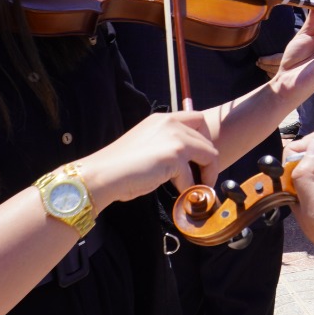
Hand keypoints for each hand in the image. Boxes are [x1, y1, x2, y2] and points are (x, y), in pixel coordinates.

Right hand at [80, 109, 219, 206]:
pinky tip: (182, 196)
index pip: (198, 120)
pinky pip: (195, 177)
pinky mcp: (175, 156)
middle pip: (207, 139)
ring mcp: (175, 138)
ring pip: (210, 155)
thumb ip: (165, 144)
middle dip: (209, 159)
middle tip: (202, 177)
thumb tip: (184, 161)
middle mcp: (171, 123)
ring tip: (198, 189)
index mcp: (163, 118)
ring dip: (207, 175)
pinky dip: (191, 189)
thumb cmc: (120, 165)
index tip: (199, 158)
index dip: (205, 139)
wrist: (103, 174)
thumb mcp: (146, 144)